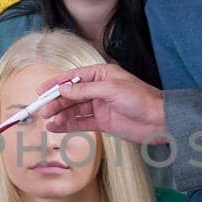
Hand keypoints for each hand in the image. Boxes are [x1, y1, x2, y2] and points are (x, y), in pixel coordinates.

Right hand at [36, 63, 166, 144]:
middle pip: (71, 95)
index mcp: (102, 75)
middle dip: (57, 102)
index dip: (56, 83)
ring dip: (61, 115)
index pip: (74, 77)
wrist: (159, 121)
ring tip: (49, 121)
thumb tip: (64, 89)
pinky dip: (68, 125)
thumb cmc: (141, 99)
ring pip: (74, 110)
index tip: (42, 90)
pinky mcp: (102, 122)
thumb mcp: (111, 89)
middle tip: (44, 110)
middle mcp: (99, 89)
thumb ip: (85, 90)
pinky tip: (57, 127)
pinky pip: (81, 122)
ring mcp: (100, 106)